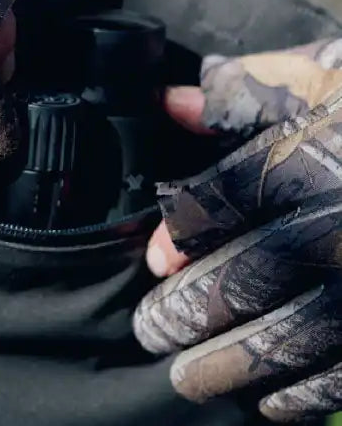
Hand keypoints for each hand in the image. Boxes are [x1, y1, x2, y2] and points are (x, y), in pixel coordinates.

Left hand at [135, 39, 341, 421]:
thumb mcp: (315, 80)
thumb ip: (241, 93)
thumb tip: (168, 101)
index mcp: (313, 156)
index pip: (221, 200)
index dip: (178, 235)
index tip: (155, 260)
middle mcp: (339, 224)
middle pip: (247, 278)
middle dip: (189, 311)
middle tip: (152, 329)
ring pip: (291, 337)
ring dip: (230, 366)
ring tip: (186, 377)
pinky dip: (302, 396)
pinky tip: (268, 402)